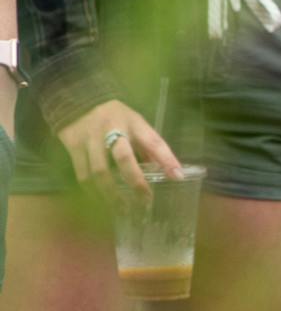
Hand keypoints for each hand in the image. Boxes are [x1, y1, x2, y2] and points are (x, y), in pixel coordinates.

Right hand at [57, 100, 181, 201]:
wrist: (77, 99)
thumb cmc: (115, 118)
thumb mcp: (136, 125)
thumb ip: (151, 148)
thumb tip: (173, 174)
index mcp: (132, 122)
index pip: (152, 140)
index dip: (166, 159)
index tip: (178, 177)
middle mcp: (110, 129)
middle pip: (123, 158)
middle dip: (136, 182)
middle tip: (145, 203)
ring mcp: (89, 138)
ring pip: (100, 171)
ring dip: (112, 194)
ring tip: (123, 210)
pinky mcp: (72, 146)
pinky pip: (82, 174)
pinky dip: (92, 191)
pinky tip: (101, 202)